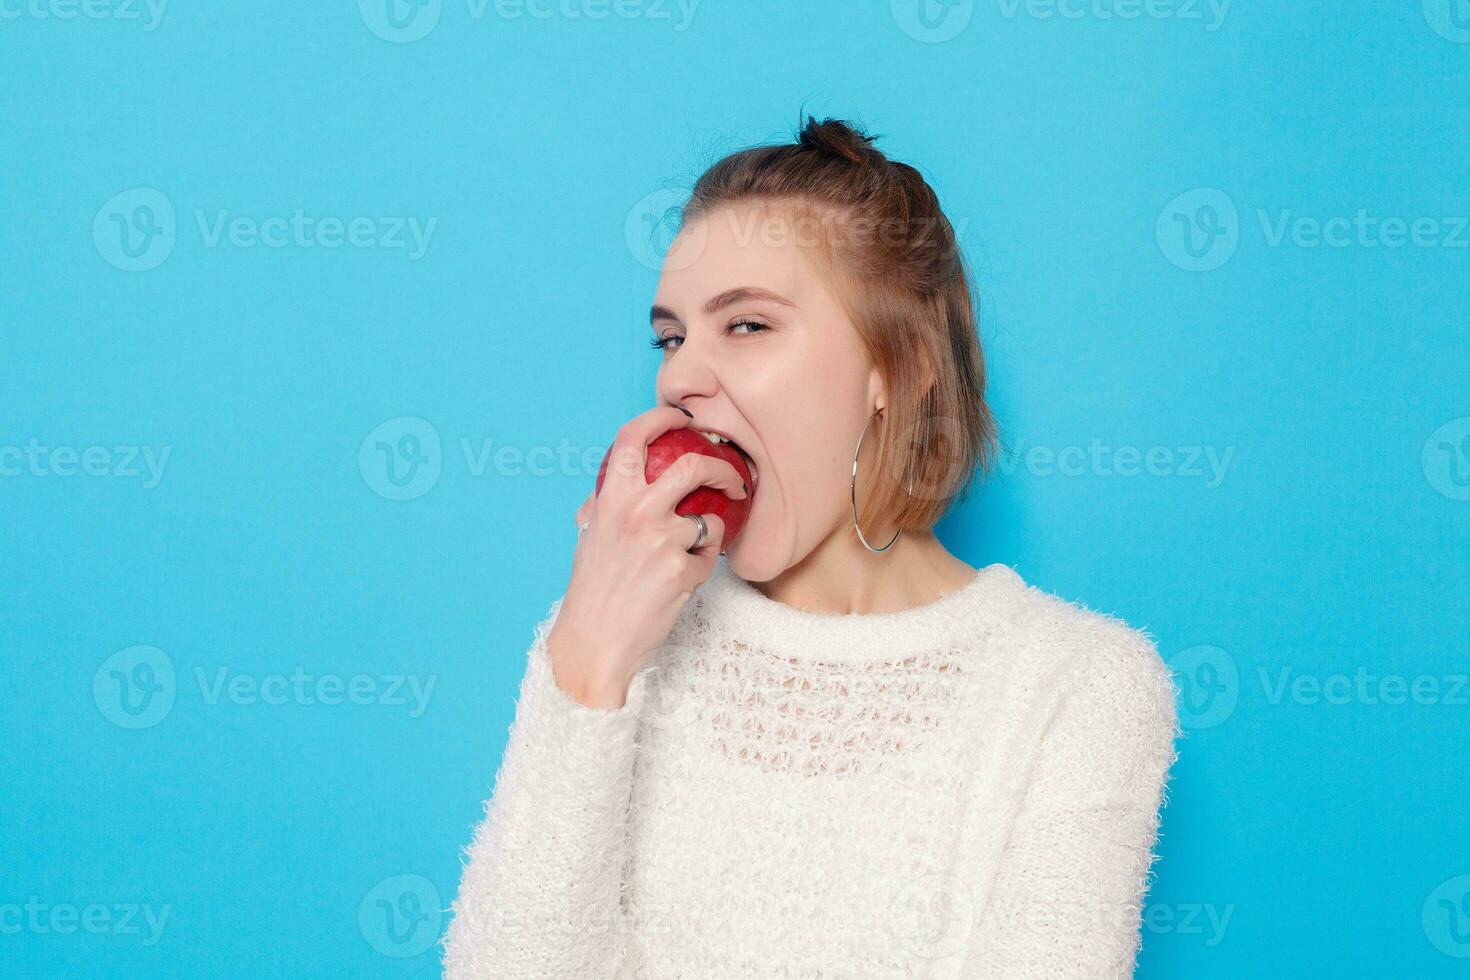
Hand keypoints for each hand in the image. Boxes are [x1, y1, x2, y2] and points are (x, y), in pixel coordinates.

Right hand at [547, 405, 747, 707]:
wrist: (594, 642)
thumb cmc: (592, 592)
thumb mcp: (593, 539)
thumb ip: (608, 508)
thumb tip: (615, 489)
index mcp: (611, 500)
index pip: (633, 438)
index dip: (660, 417)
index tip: (681, 417)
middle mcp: (637, 513)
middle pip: (693, 465)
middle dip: (723, 467)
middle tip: (735, 477)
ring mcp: (663, 541)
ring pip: (711, 518)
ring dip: (711, 531)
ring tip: (696, 549)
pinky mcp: (683, 571)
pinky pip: (709, 557)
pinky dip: (702, 566)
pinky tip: (682, 581)